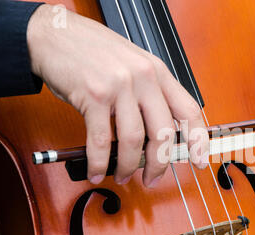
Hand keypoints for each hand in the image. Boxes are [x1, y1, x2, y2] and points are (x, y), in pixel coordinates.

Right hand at [26, 4, 208, 186]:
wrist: (55, 34)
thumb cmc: (93, 51)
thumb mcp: (134, 65)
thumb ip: (150, 94)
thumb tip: (160, 135)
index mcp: (158, 72)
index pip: (189, 110)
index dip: (198, 140)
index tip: (199, 161)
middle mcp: (143, 77)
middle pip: (163, 132)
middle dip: (158, 164)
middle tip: (152, 178)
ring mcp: (119, 86)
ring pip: (133, 140)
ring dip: (127, 166)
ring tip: (122, 176)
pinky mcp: (93, 95)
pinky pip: (101, 140)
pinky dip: (99, 162)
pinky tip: (96, 170)